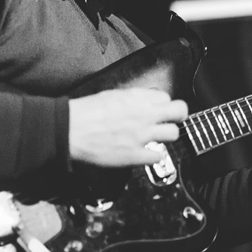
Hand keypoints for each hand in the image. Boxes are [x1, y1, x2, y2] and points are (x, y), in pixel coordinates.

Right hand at [68, 88, 187, 166]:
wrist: (72, 129)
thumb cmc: (86, 112)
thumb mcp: (112, 95)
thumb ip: (132, 98)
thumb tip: (143, 100)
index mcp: (136, 98)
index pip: (166, 97)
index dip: (164, 104)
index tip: (161, 109)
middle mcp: (144, 114)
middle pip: (179, 112)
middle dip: (178, 116)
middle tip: (172, 120)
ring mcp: (142, 135)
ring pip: (173, 134)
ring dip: (166, 136)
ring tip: (157, 137)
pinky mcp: (136, 154)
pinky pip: (158, 156)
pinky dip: (154, 155)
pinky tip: (146, 153)